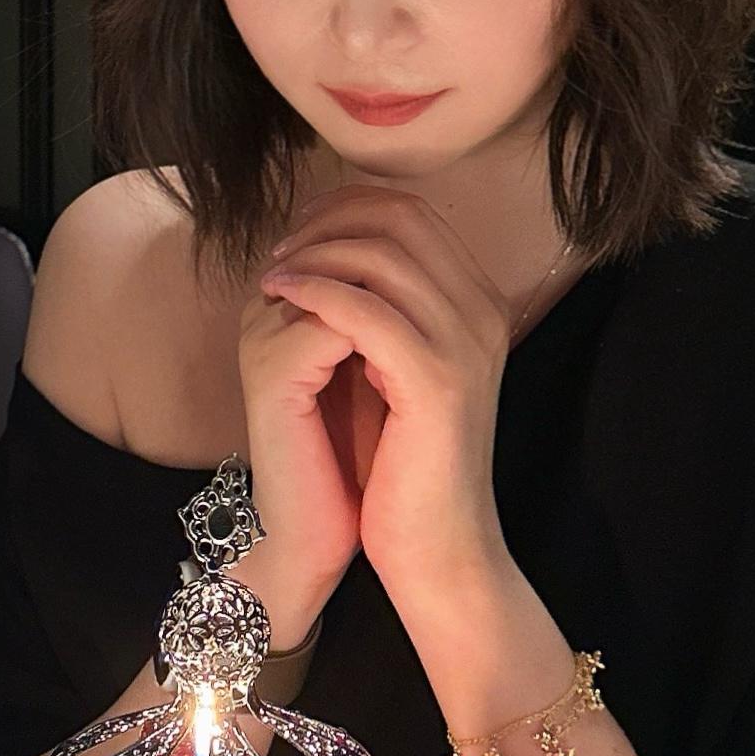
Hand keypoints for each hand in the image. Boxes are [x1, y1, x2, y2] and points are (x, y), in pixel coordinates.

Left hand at [256, 184, 516, 623]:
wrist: (435, 547)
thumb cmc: (401, 464)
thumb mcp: (391, 370)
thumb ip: (379, 309)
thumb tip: (324, 249)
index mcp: (477, 304)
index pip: (412, 212)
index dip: (346, 207)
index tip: (296, 235)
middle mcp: (482, 313)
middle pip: (401, 217)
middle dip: (327, 221)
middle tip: (279, 252)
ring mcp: (466, 344)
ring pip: (383, 254)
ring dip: (314, 255)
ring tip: (272, 278)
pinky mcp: (437, 382)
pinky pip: (367, 309)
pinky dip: (315, 292)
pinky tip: (280, 299)